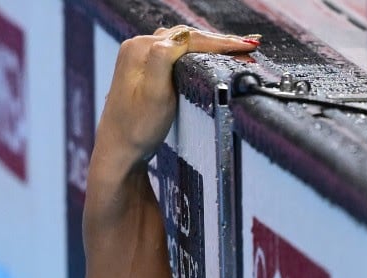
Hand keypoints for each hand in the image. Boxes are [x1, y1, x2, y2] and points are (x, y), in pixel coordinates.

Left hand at [93, 26, 256, 171]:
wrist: (118, 151)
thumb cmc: (135, 129)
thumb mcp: (155, 94)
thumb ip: (165, 60)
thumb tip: (179, 37)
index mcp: (139, 49)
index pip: (188, 39)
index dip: (220, 42)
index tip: (246, 47)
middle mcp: (136, 47)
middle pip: (186, 38)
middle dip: (218, 42)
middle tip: (247, 48)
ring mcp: (138, 57)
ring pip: (182, 45)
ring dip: (209, 46)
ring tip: (235, 49)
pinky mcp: (142, 69)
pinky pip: (175, 54)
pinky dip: (195, 54)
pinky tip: (210, 56)